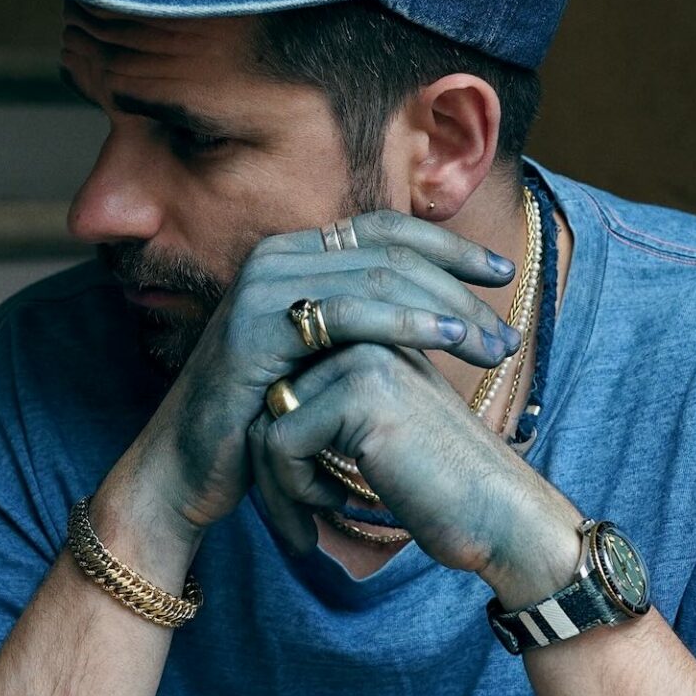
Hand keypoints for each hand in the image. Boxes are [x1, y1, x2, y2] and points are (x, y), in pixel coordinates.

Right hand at [134, 211, 522, 542]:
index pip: (385, 229)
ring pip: (378, 276)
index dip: (450, 248)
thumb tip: (439, 307)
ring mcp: (261, 286)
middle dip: (461, 288)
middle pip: (390, 251)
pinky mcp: (256, 325)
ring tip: (494, 346)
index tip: (502, 278)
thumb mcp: (320, 361)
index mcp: (292, 254)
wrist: (186, 467)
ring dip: (448, 309)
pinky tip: (448, 343)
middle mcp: (275, 256)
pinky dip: (407, 324)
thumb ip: (363, 325)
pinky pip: (348, 312)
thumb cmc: (260, 420)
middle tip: (509, 334)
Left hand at [245, 340, 582, 589]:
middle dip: (271, 469)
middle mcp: (367, 331)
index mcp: (374, 333)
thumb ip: (331, 408)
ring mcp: (363, 357)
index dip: (279, 447)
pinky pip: (279, 443)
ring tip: (313, 521)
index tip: (292, 501)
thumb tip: (262, 419)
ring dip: (278, 484)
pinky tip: (339, 505)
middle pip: (270, 396)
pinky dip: (294, 489)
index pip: (287, 378)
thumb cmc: (442, 486)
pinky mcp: (358, 394)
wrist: (500, 516)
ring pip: (267, 419)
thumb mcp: (379, 432)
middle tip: (296, 524)